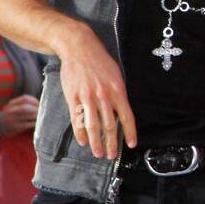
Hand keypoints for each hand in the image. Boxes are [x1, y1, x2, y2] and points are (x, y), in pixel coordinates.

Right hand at [0, 95, 39, 136]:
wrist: (0, 126)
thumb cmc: (13, 115)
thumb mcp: (15, 107)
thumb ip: (25, 104)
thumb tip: (41, 105)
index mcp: (11, 103)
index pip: (25, 98)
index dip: (34, 101)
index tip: (40, 104)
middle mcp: (10, 110)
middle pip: (25, 107)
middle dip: (35, 109)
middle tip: (42, 111)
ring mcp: (11, 119)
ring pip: (26, 116)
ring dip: (36, 116)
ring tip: (41, 117)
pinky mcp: (14, 127)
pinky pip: (26, 124)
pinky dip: (33, 123)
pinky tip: (37, 123)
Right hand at [57, 24, 136, 158]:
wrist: (79, 48)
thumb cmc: (100, 62)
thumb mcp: (116, 75)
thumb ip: (118, 95)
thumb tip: (121, 114)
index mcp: (118, 90)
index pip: (127, 117)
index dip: (130, 132)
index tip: (131, 144)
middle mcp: (104, 95)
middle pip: (110, 125)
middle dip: (111, 143)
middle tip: (111, 155)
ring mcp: (87, 97)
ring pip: (93, 125)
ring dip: (96, 142)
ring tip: (98, 153)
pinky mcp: (73, 96)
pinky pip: (77, 118)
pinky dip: (80, 132)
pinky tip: (83, 141)